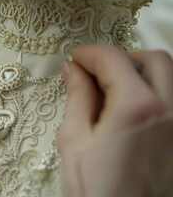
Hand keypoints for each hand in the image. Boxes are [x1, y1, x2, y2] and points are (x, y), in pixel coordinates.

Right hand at [59, 45, 172, 196]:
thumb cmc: (93, 191)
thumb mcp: (74, 139)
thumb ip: (77, 96)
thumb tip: (72, 70)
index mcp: (136, 107)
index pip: (113, 59)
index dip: (90, 53)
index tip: (75, 58)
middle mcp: (170, 111)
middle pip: (153, 59)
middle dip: (121, 58)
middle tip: (95, 72)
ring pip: (171, 78)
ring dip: (142, 72)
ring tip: (113, 88)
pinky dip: (155, 92)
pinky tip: (131, 108)